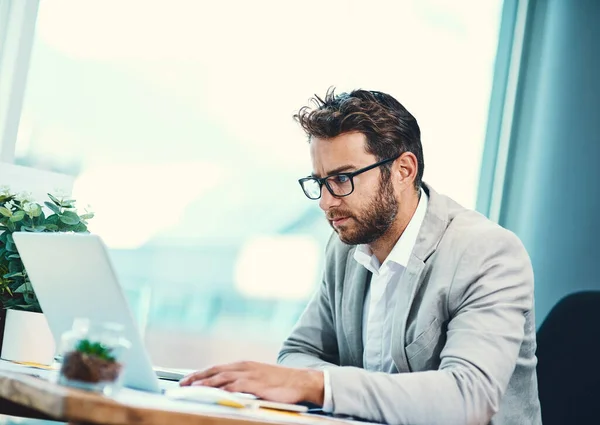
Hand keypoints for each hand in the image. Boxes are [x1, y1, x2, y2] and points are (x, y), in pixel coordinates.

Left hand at [179, 361, 323, 404]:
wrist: (302, 381)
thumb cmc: (281, 383)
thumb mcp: (259, 379)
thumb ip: (243, 382)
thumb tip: (227, 389)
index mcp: (244, 365)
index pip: (217, 368)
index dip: (201, 374)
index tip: (187, 380)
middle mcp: (244, 367)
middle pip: (215, 371)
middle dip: (197, 377)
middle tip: (182, 384)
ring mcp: (250, 375)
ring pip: (221, 377)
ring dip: (205, 382)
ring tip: (191, 388)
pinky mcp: (256, 384)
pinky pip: (234, 386)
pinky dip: (221, 388)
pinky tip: (212, 393)